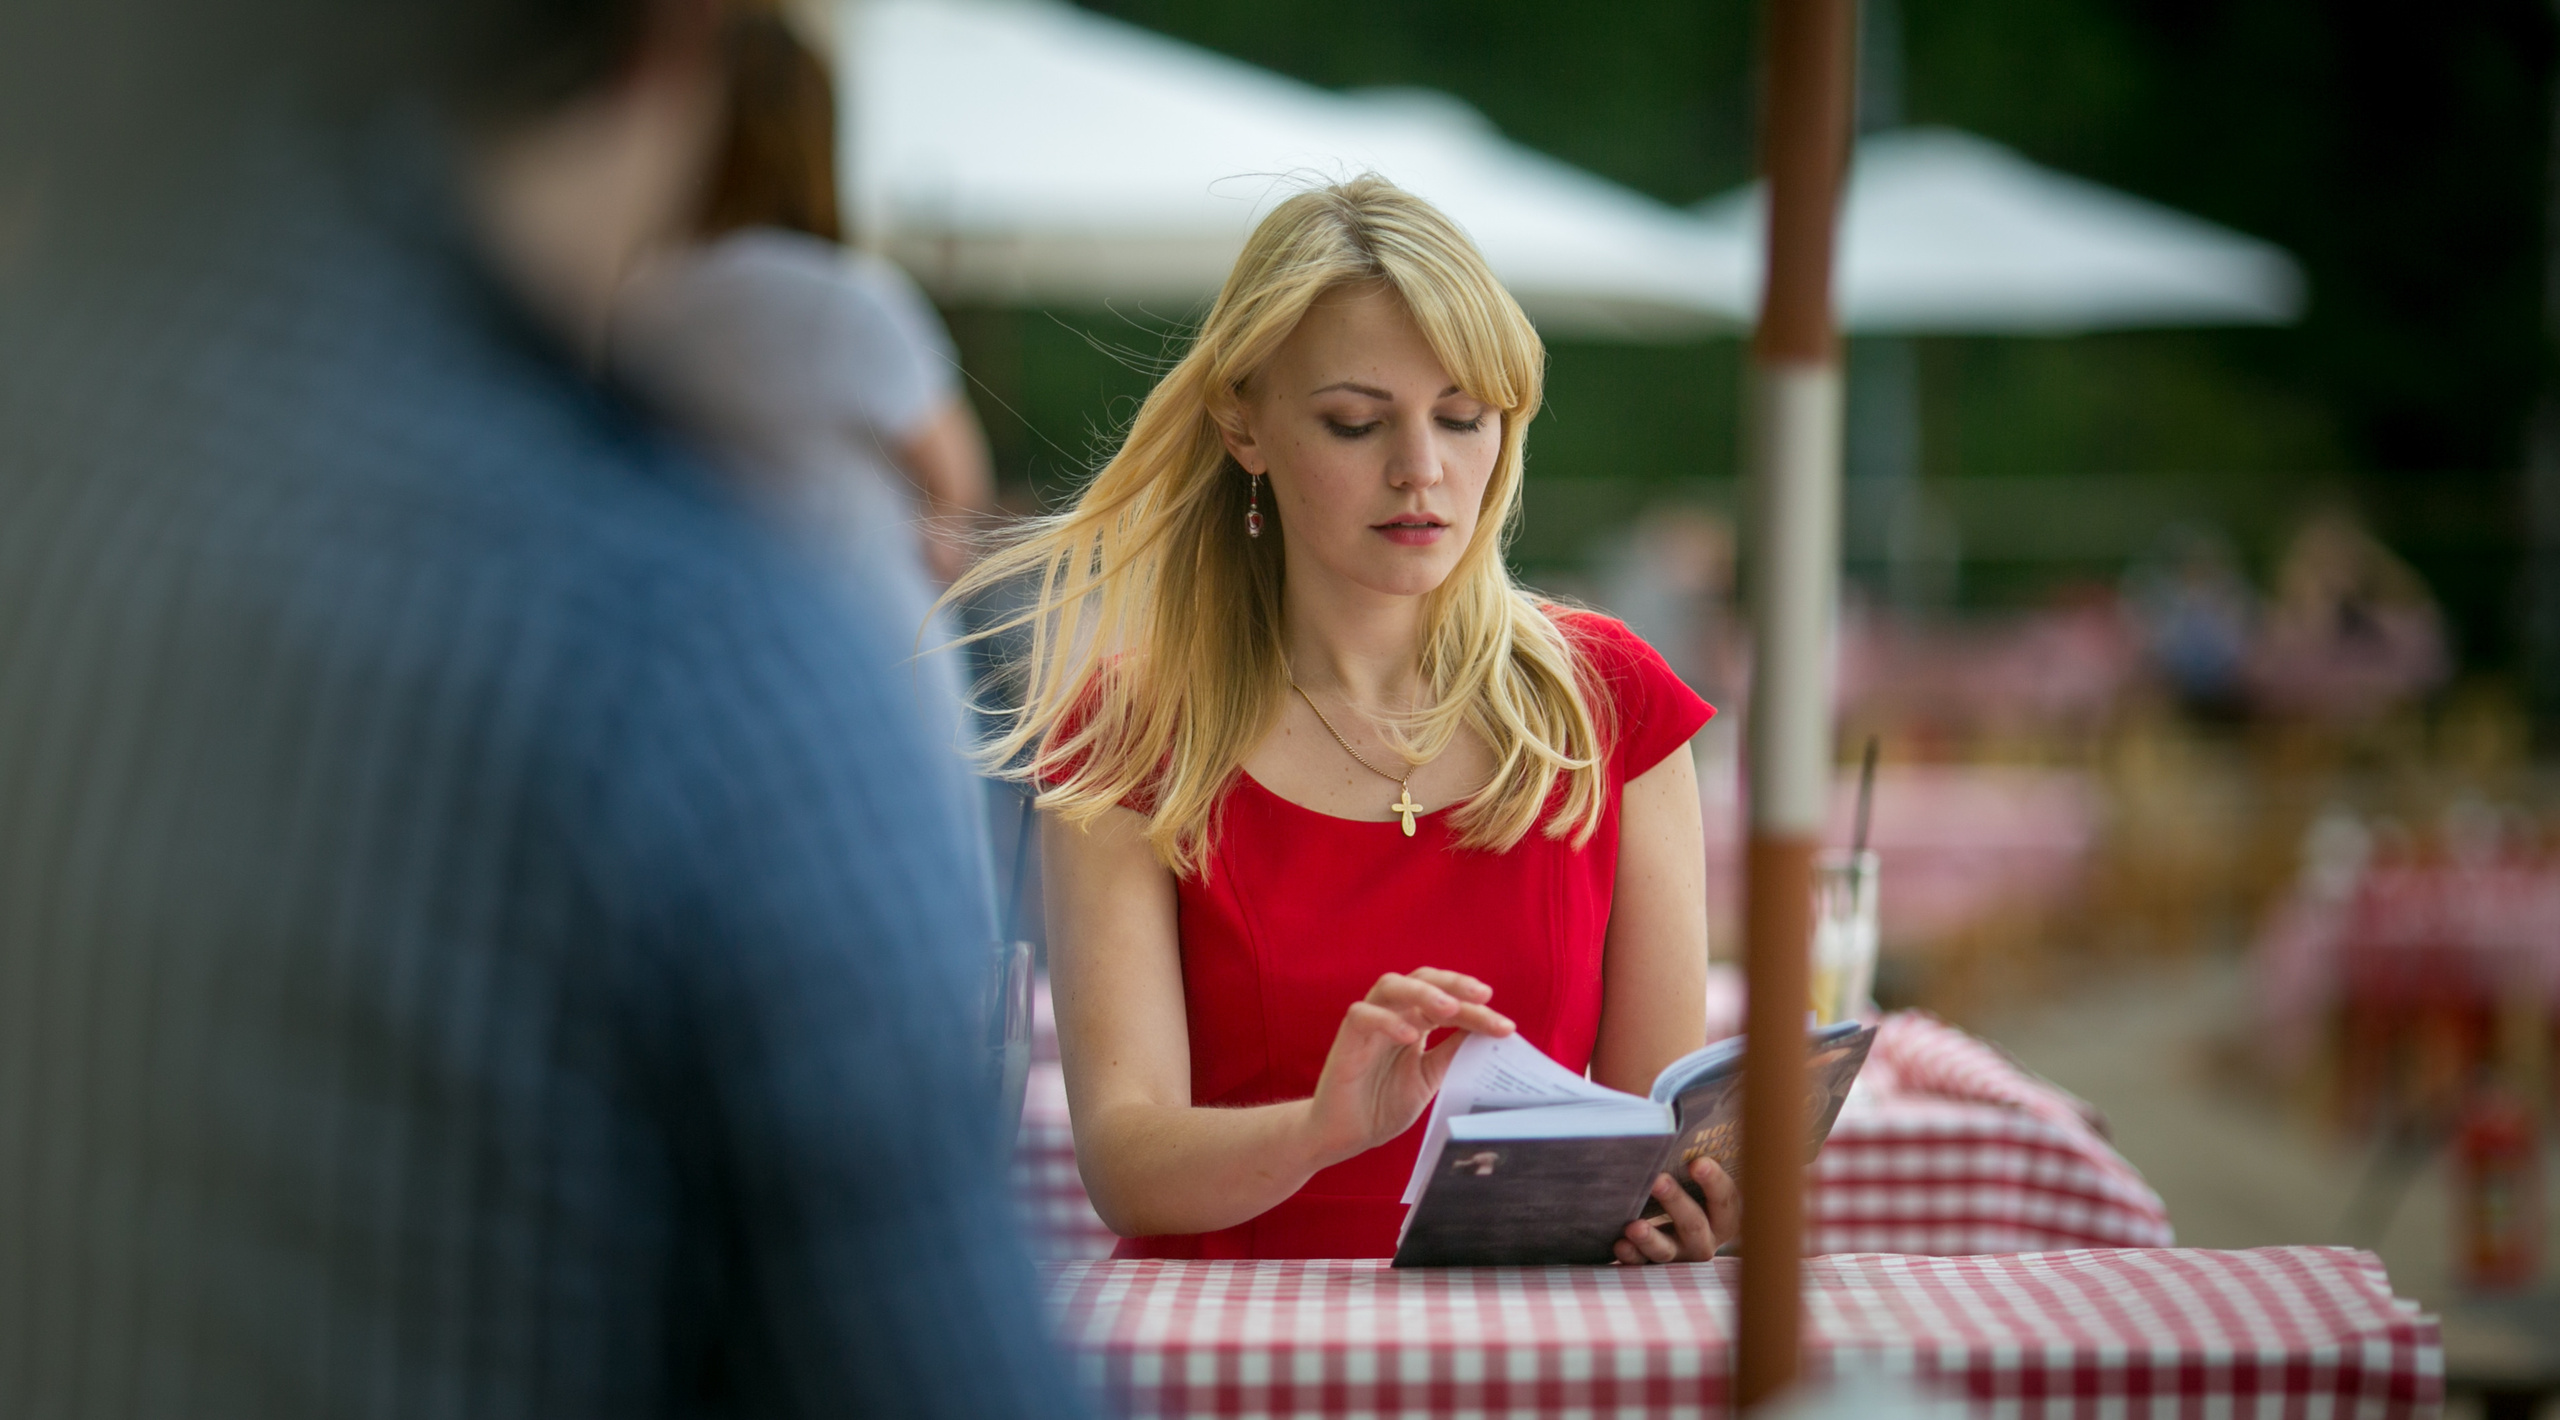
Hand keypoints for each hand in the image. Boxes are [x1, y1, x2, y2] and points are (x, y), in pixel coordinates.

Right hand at [1301, 969, 1513, 1166]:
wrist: (1345, 1135)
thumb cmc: (1383, 1104)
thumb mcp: (1430, 1077)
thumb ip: (1452, 1052)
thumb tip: (1489, 1033)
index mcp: (1414, 1021)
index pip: (1448, 1000)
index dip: (1477, 1009)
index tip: (1506, 1027)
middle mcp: (1392, 1014)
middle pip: (1422, 979)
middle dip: (1454, 984)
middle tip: (1483, 995)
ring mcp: (1368, 1024)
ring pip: (1390, 985)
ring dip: (1423, 992)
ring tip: (1450, 1009)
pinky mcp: (1346, 1040)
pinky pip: (1362, 1015)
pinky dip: (1387, 1021)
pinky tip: (1411, 1037)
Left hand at [1614, 1155, 1738, 1264]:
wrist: (1677, 1227)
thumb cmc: (1692, 1189)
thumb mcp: (1700, 1177)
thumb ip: (1695, 1157)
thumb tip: (1671, 1118)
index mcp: (1724, 1216)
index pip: (1726, 1199)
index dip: (1714, 1181)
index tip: (1697, 1162)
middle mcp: (1705, 1239)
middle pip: (1694, 1223)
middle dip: (1676, 1201)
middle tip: (1658, 1180)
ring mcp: (1679, 1254)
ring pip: (1666, 1250)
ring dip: (1650, 1238)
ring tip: (1633, 1226)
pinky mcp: (1653, 1265)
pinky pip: (1641, 1264)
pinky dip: (1631, 1255)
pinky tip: (1620, 1244)